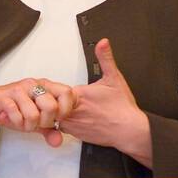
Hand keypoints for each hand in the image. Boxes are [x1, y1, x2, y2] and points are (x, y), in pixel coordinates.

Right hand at [0, 78, 76, 144]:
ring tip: (23, 122)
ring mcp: (19, 90)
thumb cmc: (13, 109)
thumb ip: (49, 130)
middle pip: (51, 107)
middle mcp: (34, 84)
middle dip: (44, 122)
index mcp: (45, 86)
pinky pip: (16, 115)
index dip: (65, 110)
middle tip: (37, 123)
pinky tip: (12, 120)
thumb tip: (58, 141)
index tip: (56, 119)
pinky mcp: (4, 97)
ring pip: (34, 114)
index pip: (67, 93)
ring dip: (28, 125)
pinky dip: (16, 123)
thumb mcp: (35, 121)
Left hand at [57, 38, 152, 163]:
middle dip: (49, 100)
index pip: (54, 90)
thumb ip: (105, 58)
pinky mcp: (76, 135)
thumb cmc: (122, 107)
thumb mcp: (114, 77)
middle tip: (48, 97)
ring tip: (56, 108)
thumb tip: (103, 43)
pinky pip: (60, 130)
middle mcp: (73, 110)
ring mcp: (73, 124)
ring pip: (53, 118)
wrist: (129, 130)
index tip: (53, 87)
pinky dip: (61, 124)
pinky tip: (68, 119)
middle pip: (50, 104)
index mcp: (79, 95)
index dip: (52, 88)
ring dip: (53, 113)